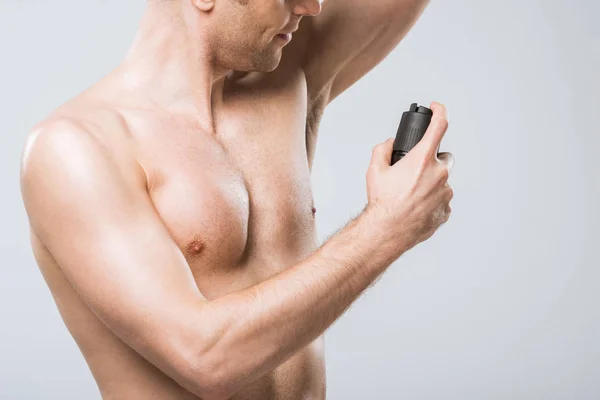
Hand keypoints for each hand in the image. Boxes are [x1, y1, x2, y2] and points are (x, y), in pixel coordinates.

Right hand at [365, 102, 453, 253]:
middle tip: (416, 171)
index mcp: (423, 159)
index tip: (437, 107)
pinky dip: (432, 201)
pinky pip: (442, 200)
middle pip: (444, 158)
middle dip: (433, 160)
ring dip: (431, 183)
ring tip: (411, 195)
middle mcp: (439, 174)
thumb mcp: (374, 170)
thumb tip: (390, 144)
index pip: (440, 126)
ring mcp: (445, 193)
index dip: (440, 111)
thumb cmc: (382, 202)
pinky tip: (416, 207)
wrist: (388, 231)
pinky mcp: (446, 210)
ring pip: (442, 181)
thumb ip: (383, 149)